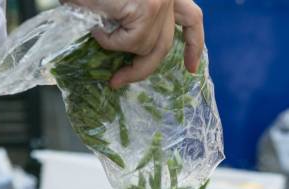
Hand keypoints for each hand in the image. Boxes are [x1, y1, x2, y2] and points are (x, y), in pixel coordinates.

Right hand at [69, 0, 204, 87]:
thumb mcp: (121, 4)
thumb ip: (136, 15)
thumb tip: (132, 45)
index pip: (191, 18)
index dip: (193, 44)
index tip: (192, 68)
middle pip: (164, 43)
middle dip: (144, 66)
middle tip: (119, 80)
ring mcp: (160, 2)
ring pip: (145, 46)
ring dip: (117, 46)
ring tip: (97, 29)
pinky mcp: (147, 9)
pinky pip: (130, 42)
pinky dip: (109, 42)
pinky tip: (96, 27)